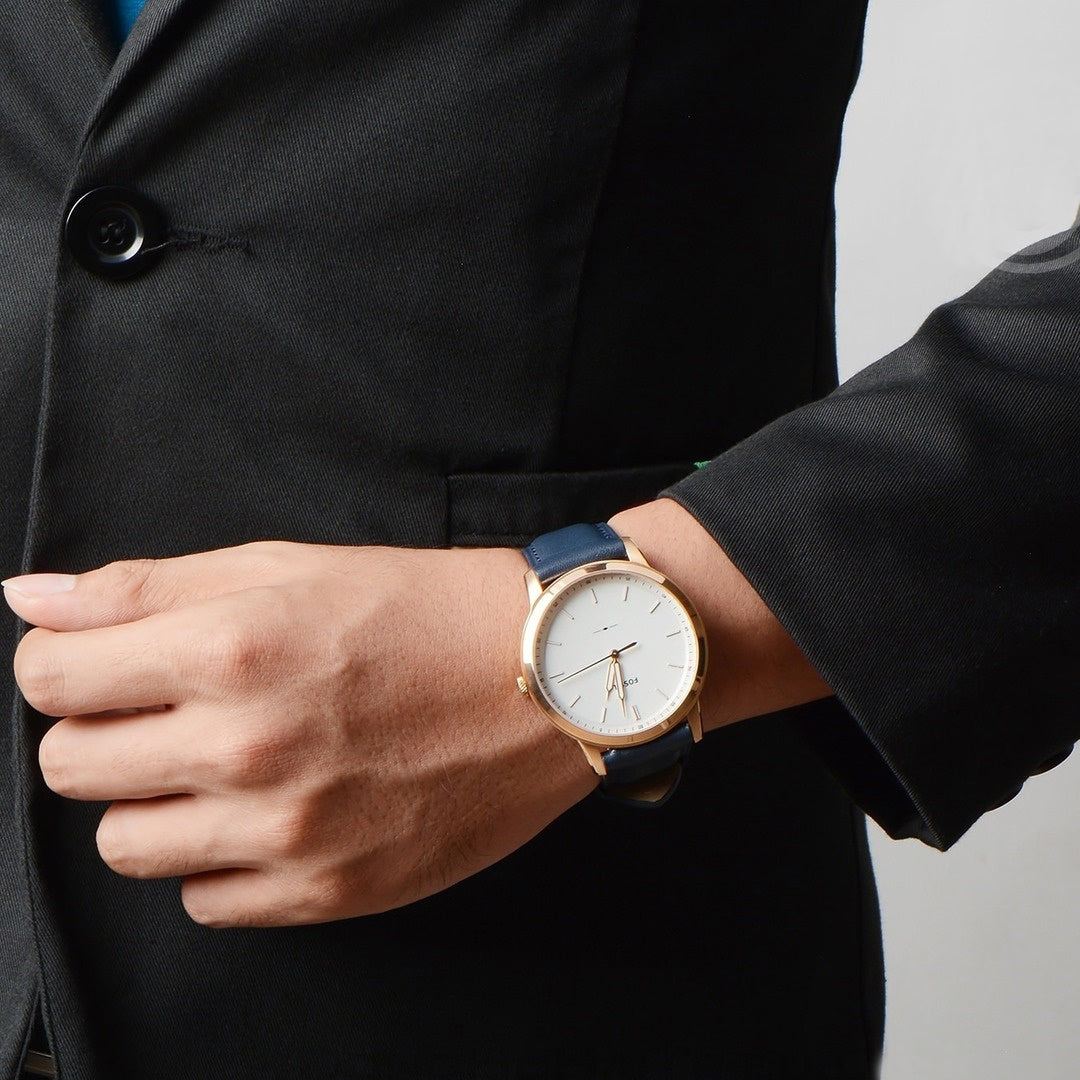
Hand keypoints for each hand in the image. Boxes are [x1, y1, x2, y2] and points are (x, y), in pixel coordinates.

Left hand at [3, 542, 596, 927]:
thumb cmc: (425, 608)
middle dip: (101, 728)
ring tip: (226, 760)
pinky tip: (274, 807)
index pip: (48, 676)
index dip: (64, 660)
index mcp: (230, 648)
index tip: (100, 660)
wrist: (549, 679)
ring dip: (156, 799)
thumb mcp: (289, 565)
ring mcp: (288, 832)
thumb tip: (28, 597)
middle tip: (170, 706)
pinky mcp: (328, 892)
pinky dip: (220, 857)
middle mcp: (247, 748)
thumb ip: (144, 585)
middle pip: (69, 766)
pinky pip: (205, 900)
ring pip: (124, 844)